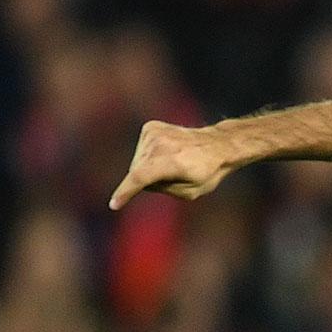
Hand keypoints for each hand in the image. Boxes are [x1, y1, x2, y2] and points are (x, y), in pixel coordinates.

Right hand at [109, 121, 235, 209]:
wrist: (217, 145)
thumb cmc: (207, 172)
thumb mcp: (189, 192)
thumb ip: (162, 189)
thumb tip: (141, 180)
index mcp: (172, 162)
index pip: (140, 177)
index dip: (125, 192)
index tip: (114, 204)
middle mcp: (161, 144)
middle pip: (138, 172)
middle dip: (148, 181)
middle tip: (173, 177)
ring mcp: (153, 133)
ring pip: (138, 162)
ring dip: (150, 168)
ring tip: (173, 162)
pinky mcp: (150, 127)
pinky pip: (141, 151)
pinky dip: (150, 156)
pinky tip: (168, 153)